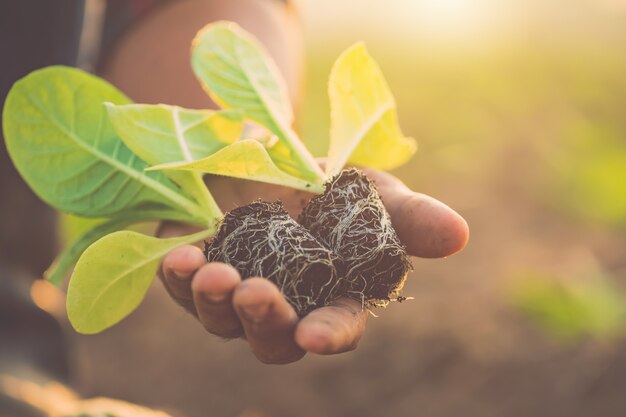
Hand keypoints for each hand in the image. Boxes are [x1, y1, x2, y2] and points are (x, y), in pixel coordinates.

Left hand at [158, 169, 468, 363]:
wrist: (270, 153)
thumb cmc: (329, 184)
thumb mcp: (371, 192)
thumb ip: (410, 217)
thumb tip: (459, 235)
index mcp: (332, 292)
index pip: (337, 326)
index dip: (329, 335)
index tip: (315, 336)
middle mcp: (284, 304)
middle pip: (274, 339)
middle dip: (265, 322)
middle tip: (257, 293)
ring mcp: (237, 293)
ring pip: (223, 322)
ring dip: (216, 303)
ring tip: (214, 272)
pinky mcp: (198, 273)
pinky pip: (183, 289)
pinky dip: (179, 278)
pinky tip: (181, 256)